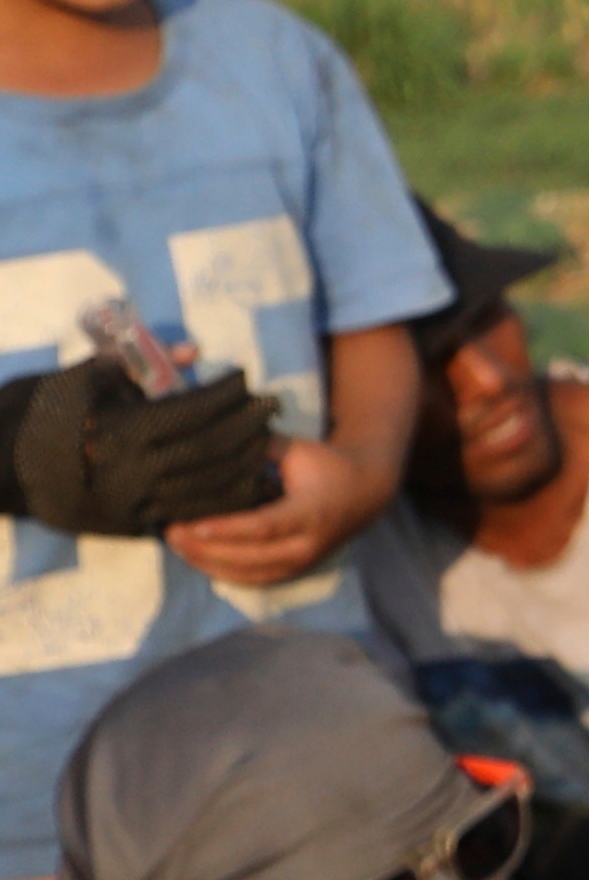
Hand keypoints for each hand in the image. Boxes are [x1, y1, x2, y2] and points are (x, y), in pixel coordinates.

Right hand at [8, 362, 280, 536]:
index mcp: (121, 432)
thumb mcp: (87, 377)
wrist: (1, 467)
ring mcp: (132, 504)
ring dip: (246, 461)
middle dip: (247, 425)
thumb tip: (194, 353)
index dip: (226, 394)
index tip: (244, 378)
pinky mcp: (130, 526)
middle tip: (270, 405)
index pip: (193, 411)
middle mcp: (132, 472)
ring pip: (208, 486)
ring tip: (266, 438)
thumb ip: (141, 363)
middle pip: (210, 449)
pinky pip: (190, 513)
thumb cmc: (45, 412)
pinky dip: (227, 499)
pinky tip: (250, 480)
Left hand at [164, 430, 379, 584]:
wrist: (365, 494)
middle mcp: (304, 546)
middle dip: (204, 548)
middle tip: (170, 531)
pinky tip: (196, 557)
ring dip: (206, 562)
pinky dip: (220, 570)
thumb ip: (260, 450)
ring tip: (176, 544)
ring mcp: (298, 563)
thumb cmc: (327, 467)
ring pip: (245, 573)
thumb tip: (216, 447)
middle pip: (247, 557)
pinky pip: (250, 579)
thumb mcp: (299, 451)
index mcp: (308, 513)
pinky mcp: (291, 572)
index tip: (191, 525)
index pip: (261, 528)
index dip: (225, 530)